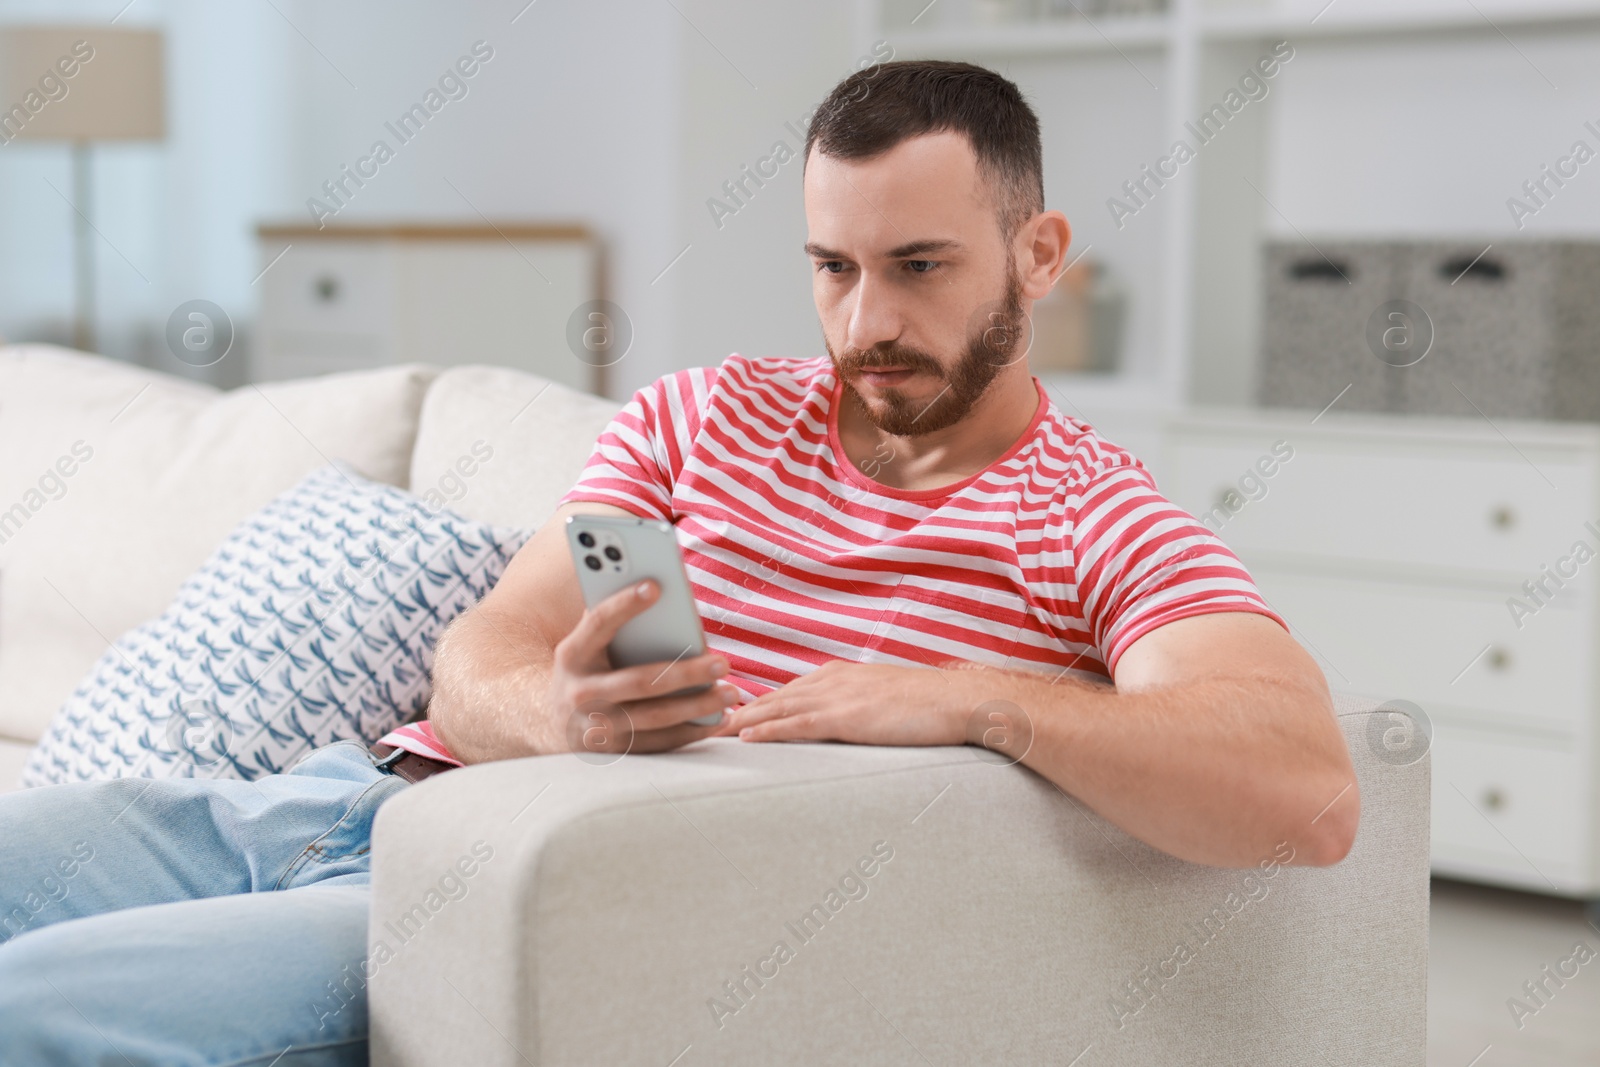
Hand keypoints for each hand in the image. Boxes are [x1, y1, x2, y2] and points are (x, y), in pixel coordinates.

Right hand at [548, 580, 739, 754]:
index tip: (655, 586)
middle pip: (639, 681)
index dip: (624, 605)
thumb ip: (610, 620)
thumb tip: (655, 587)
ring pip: (654, 716)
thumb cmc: (586, 669)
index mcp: (573, 655)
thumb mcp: (585, 644)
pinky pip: (659, 743)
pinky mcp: (613, 751)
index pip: (598, 625)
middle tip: (723, 662)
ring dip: (697, 706)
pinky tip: (720, 719)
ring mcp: (596, 727)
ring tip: (732, 692)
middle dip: (685, 672)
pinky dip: (692, 732)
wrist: (553, 723)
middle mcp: (580, 693)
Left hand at [725, 660, 979, 746]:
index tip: (730, 712)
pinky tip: (746, 737)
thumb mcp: (884, 699)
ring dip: (742, 720)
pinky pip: (799, 724)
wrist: (957, 700)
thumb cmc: (929, 705)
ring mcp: (838, 697)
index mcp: (840, 675)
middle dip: (738, 709)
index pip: (789, 690)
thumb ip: (857, 705)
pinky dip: (769, 730)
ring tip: (711, 730)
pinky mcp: (847, 717)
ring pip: (778, 708)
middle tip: (703, 719)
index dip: (758, 703)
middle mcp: (833, 680)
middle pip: (774, 696)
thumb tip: (843, 722)